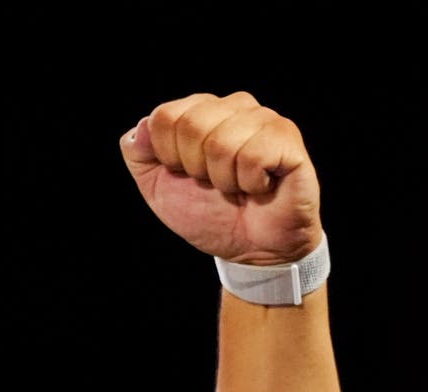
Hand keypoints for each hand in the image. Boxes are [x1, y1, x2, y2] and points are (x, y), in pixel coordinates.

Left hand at [120, 92, 321, 264]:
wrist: (252, 249)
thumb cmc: (210, 214)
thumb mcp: (159, 189)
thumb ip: (139, 155)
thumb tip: (141, 128)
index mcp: (201, 111)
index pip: (164, 117)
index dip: (170, 157)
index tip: (189, 176)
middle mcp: (233, 106)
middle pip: (191, 124)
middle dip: (196, 169)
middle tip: (215, 184)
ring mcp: (263, 119)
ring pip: (222, 142)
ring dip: (224, 180)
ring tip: (238, 187)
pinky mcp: (287, 139)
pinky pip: (253, 156)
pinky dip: (251, 183)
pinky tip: (260, 186)